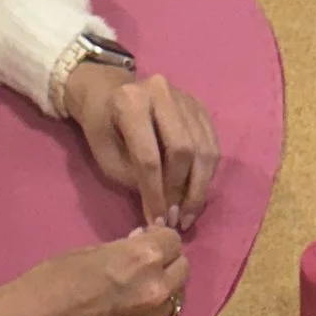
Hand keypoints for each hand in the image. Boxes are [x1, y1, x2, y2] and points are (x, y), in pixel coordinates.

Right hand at [0, 224, 186, 315]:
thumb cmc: (51, 280)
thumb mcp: (92, 251)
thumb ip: (125, 248)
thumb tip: (143, 243)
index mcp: (143, 258)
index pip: (173, 240)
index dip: (158, 238)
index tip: (146, 239)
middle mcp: (157, 287)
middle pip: (182, 267)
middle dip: (167, 260)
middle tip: (144, 262)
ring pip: (177, 295)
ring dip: (164, 286)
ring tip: (139, 285)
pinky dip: (154, 309)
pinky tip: (132, 306)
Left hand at [66, 66, 217, 231]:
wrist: (109, 93)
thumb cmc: (104, 129)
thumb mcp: (107, 157)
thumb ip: (135, 181)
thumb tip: (163, 215)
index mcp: (131, 102)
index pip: (149, 156)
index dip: (156, 194)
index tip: (159, 222)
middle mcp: (162, 93)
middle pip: (183, 150)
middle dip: (180, 191)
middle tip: (175, 219)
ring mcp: (185, 99)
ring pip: (203, 150)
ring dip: (198, 188)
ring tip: (187, 214)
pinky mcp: (199, 108)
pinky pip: (212, 147)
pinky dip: (206, 175)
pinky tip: (196, 193)